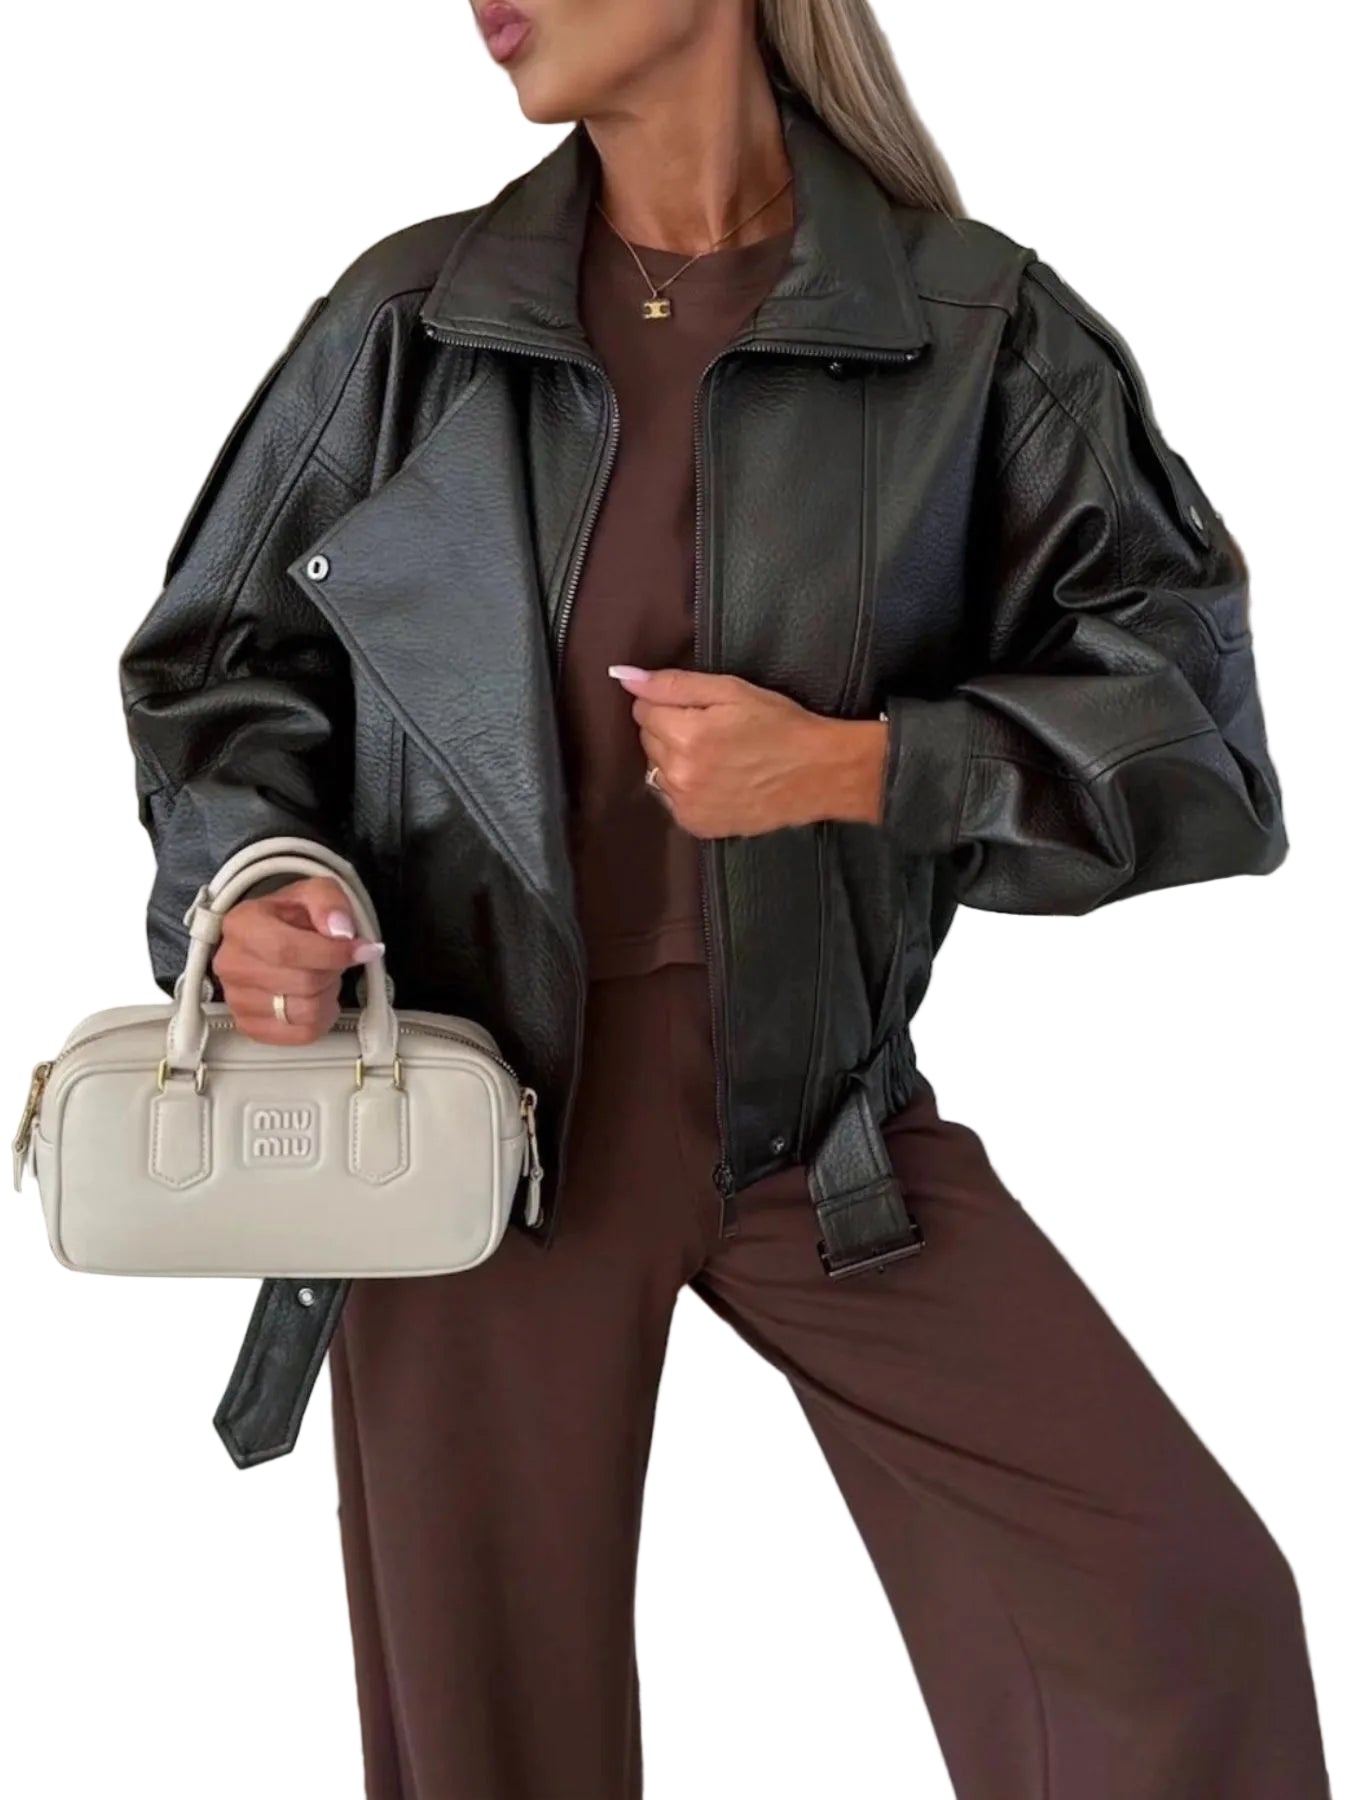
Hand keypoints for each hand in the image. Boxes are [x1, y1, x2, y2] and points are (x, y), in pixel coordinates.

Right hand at [211, 876, 384, 1044]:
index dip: (333, 953)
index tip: (363, 949)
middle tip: (332, 959)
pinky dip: (320, 1018)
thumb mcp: (315, 892)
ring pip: (306, 1012)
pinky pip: (302, 1034)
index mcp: (242, 925)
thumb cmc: (292, 915)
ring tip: (320, 976)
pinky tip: (314, 998)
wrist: (270, 935)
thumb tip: (342, 930)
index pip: (288, 949)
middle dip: (332, 971)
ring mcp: (237, 999)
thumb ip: (329, 903)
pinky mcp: (250, 1026)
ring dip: (327, 995)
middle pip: (304, 983)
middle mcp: (232, 964)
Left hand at [609, 665, 888, 835]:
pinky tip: (717, 780)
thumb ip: (673, 683)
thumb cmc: (781, 726)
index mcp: (686, 735)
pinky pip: (671, 799)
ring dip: (676, 760)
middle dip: (671, 729)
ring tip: (717, 756)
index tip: (698, 707)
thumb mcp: (732, 691)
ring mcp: (687, 804)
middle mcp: (680, 774)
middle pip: (648, 740)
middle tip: (713, 730)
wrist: (819, 774)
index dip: (669, 703)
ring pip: (657, 769)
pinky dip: (686, 788)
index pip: (643, 709)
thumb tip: (624, 676)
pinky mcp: (697, 825)